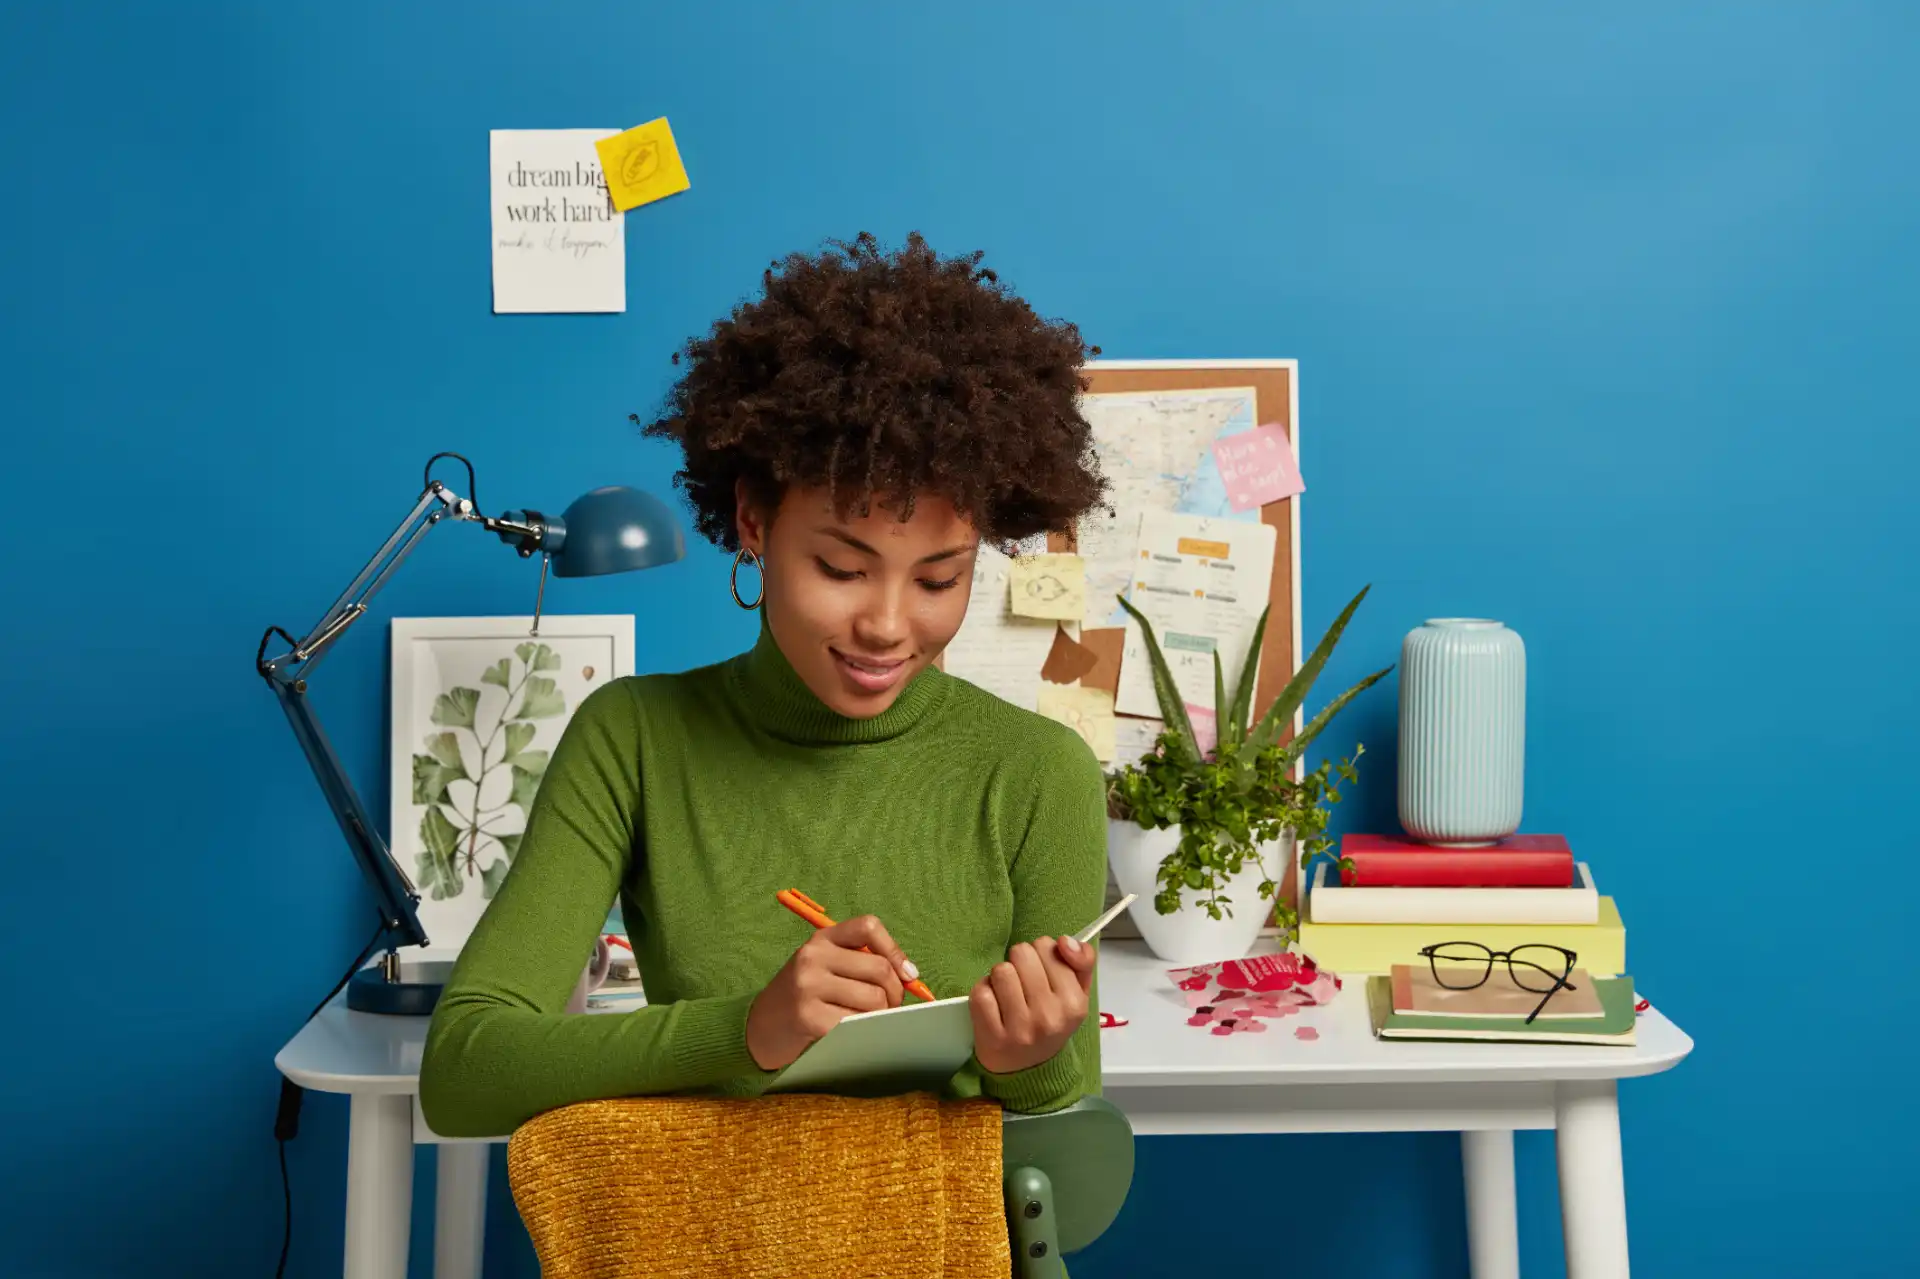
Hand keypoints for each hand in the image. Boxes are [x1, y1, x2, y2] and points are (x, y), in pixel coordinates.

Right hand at [745, 915, 917, 1070]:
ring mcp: (808, 986)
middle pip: (878, 969)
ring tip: (871, 1021)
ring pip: (873, 999)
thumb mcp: (824, 967)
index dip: (895, 950)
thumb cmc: (804, 997)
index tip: (907, 974)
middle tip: (890, 1008)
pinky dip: (865, 1031)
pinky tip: (855, 1033)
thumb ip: (860, 964)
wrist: (760, 1027)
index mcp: (821, 939)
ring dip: (882, 1015)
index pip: (868, 927)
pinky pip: (857, 1023)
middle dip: (895, 993)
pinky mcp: (809, 1018)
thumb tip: (910, 976)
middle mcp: (813, 957)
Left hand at [969, 935, 1094, 1075]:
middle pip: (1022, 952)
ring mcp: (1020, 1027)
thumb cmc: (1051, 1023)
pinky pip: (980, 991)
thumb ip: (1081, 962)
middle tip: (1023, 983)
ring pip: (1000, 970)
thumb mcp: (1078, 994)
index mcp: (1074, 1003)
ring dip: (1000, 977)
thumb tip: (1064, 941)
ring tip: (1007, 993)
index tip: (1042, 970)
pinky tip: (993, 1005)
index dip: (1041, 953)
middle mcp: (1049, 1015)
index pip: (1047, 947)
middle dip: (1019, 962)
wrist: (1028, 1071)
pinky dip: (983, 992)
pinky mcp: (992, 1035)